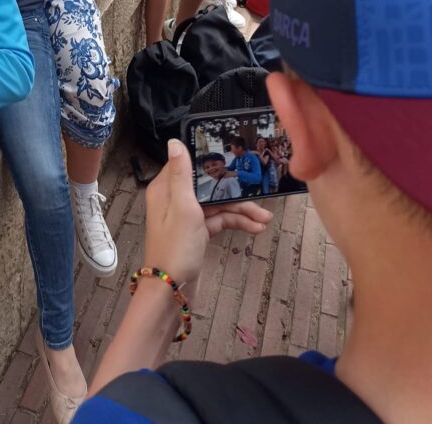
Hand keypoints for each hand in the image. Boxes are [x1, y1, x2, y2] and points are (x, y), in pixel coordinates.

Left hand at [144, 140, 269, 285]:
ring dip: (240, 211)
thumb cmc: (176, 246)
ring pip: (216, 206)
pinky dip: (234, 223)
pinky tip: (255, 228)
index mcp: (166, 188)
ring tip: (265, 218)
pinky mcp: (196, 233)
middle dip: (233, 192)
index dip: (210, 162)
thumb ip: (182, 174)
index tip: (234, 157)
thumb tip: (174, 141)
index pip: (188, 165)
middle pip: (207, 186)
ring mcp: (186, 217)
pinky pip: (217, 221)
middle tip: (259, 195)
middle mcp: (174, 199)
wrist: (171, 290)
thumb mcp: (182, 206)